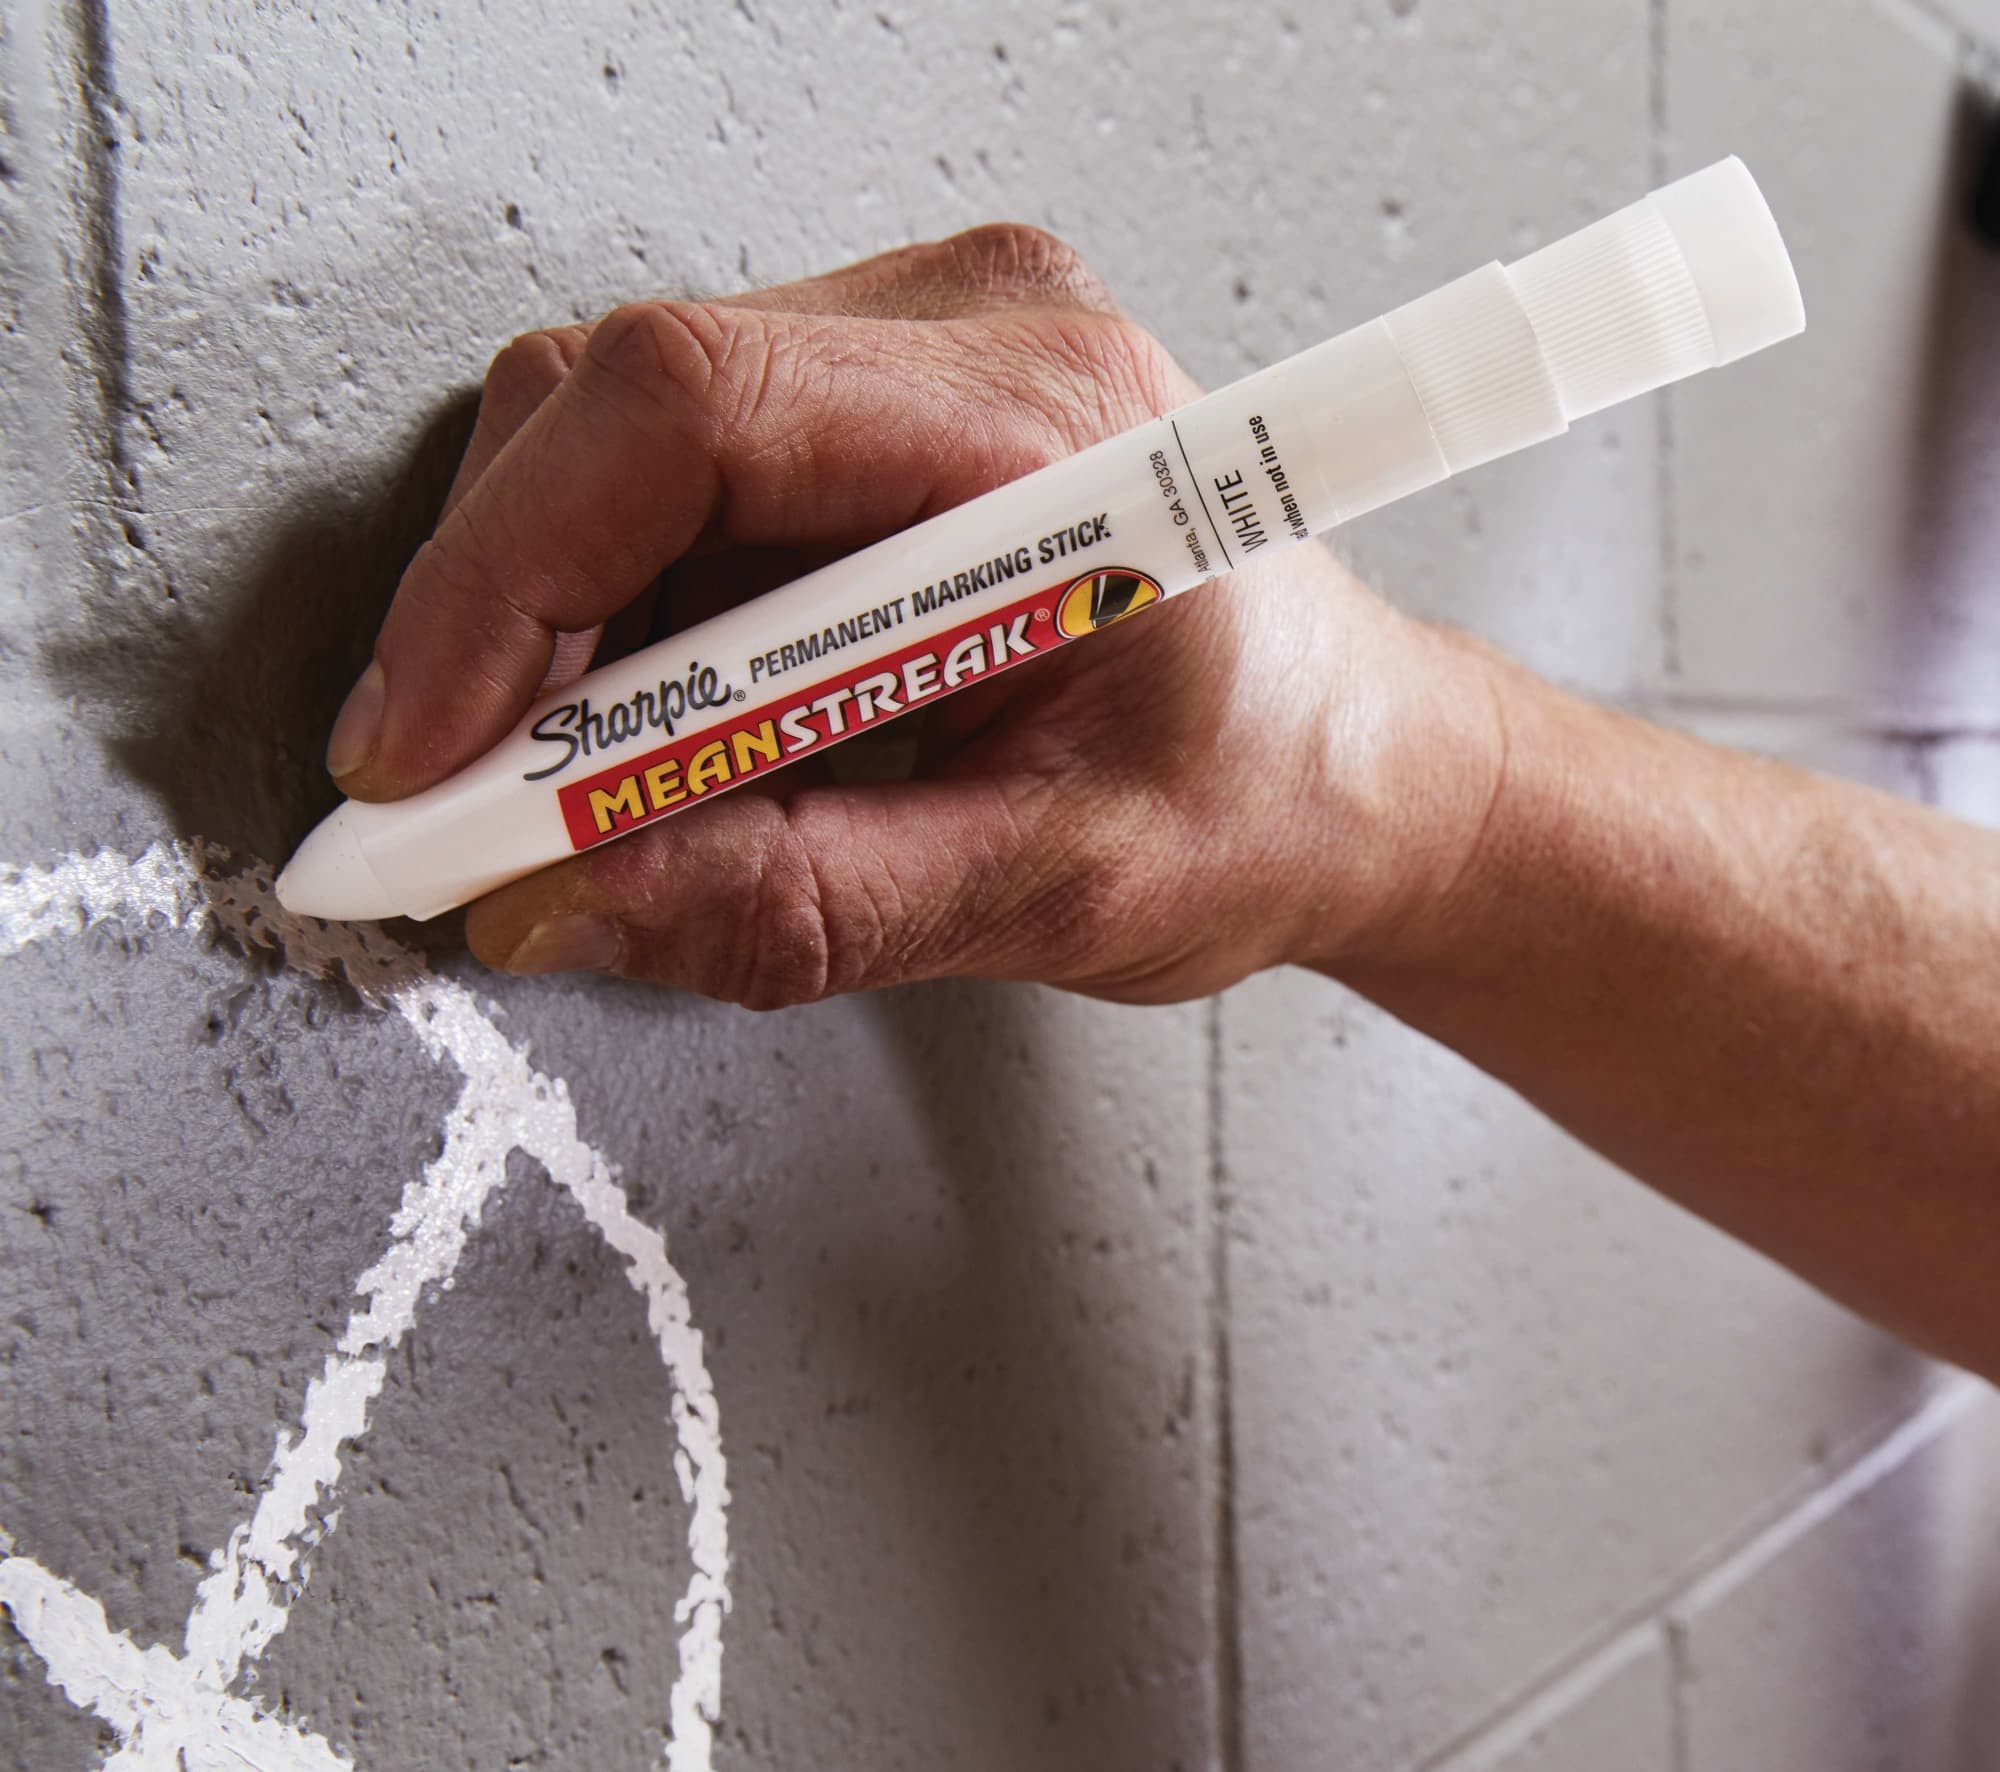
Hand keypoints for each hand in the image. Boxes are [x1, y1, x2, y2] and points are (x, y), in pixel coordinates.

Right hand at [334, 224, 1503, 1006]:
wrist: (1346, 763)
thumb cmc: (1268, 796)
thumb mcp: (1057, 889)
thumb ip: (805, 904)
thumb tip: (561, 901)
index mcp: (1048, 421)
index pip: (688, 417)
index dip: (511, 587)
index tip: (429, 759)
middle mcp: (969, 337)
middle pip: (613, 412)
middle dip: (503, 633)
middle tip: (468, 820)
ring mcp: (907, 358)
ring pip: (608, 452)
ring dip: (555, 647)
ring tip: (585, 807)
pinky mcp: (863, 419)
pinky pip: (664, 497)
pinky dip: (618, 637)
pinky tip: (665, 745)